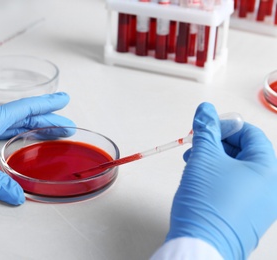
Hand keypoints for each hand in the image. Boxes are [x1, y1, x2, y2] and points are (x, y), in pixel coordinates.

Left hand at [0, 92, 74, 204]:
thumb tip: (17, 196)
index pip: (25, 108)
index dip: (47, 104)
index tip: (64, 99)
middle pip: (24, 118)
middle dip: (47, 120)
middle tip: (66, 127)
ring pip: (14, 126)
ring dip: (34, 129)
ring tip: (50, 135)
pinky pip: (2, 136)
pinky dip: (16, 138)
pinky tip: (19, 145)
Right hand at [166, 102, 276, 258]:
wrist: (201, 246)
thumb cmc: (208, 205)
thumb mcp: (204, 158)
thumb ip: (206, 130)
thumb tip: (206, 110)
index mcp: (269, 170)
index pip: (250, 134)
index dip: (225, 126)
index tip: (205, 127)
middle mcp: (271, 188)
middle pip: (245, 151)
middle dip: (216, 144)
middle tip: (196, 144)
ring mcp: (261, 204)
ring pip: (238, 170)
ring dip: (214, 160)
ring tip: (192, 162)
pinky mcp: (247, 215)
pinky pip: (236, 187)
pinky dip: (218, 178)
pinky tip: (199, 179)